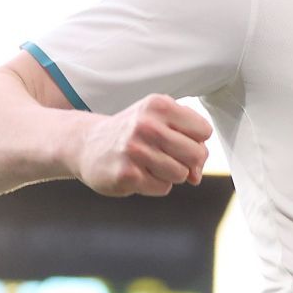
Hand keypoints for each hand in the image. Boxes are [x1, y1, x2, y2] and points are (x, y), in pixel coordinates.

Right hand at [74, 95, 211, 196]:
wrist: (87, 145)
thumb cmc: (133, 133)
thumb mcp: (160, 121)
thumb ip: (189, 141)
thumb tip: (196, 175)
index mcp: (158, 105)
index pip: (204, 130)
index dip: (196, 140)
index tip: (178, 139)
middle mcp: (146, 125)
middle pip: (197, 154)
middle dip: (187, 161)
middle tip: (165, 155)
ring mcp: (135, 150)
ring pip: (181, 174)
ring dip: (170, 174)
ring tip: (150, 163)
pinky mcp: (127, 175)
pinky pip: (163, 187)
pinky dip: (155, 184)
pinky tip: (138, 172)